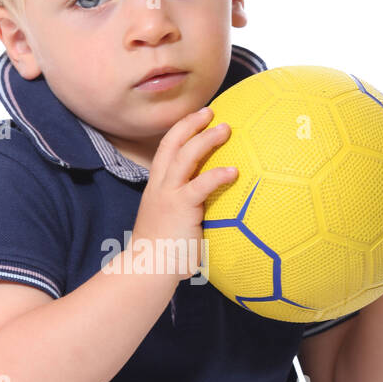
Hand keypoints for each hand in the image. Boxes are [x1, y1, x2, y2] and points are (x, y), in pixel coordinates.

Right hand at [131, 106, 237, 279]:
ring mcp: (168, 194)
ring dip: (206, 139)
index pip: (166, 150)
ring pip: (185, 155)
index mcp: (157, 188)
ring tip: (226, 129)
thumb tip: (209, 213)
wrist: (147, 268)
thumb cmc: (162, 254)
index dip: (180, 130)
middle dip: (190, 123)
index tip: (196, 119)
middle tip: (210, 112)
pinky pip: (201, 184)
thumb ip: (186, 213)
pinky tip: (234, 171)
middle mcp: (160, 185)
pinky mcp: (180, 207)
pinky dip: (217, 175)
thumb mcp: (171, 225)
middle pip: (172, 143)